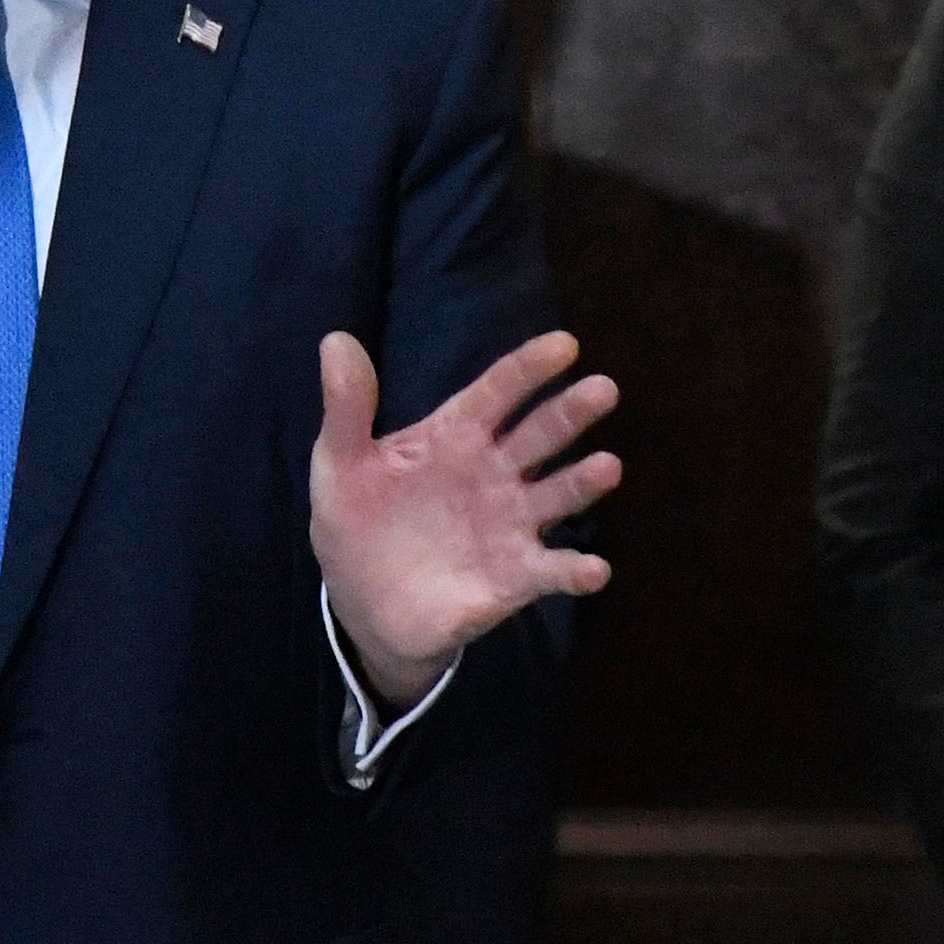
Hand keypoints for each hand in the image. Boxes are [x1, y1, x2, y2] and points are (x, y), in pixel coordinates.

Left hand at [310, 328, 619, 711]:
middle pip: (539, 435)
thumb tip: (335, 339)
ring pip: (556, 496)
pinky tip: (594, 569)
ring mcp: (508, 525)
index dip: (528, 367)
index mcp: (454, 436)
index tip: (565, 344)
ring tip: (608, 466)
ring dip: (582, 482)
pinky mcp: (514, 578)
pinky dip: (574, 570)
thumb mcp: (340, 464)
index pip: (497, 391)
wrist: (361, 604)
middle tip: (604, 388)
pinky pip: (550, 571)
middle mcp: (493, 473)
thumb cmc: (357, 522)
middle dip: (570, 412)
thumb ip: (346, 407)